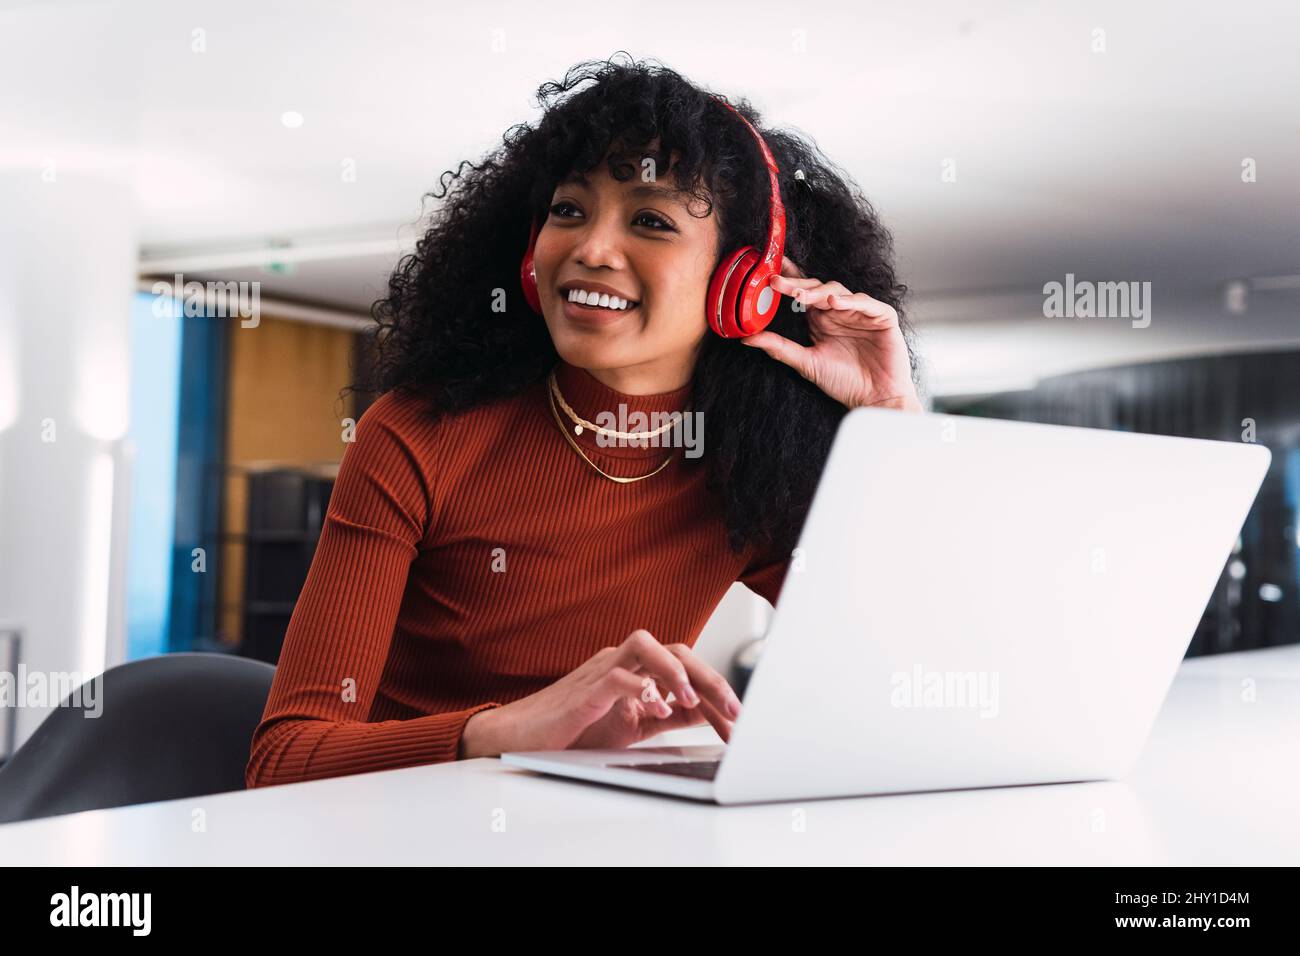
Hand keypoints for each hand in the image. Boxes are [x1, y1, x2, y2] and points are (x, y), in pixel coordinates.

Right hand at [459, 629, 742, 757]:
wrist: (520, 738)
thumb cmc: (572, 729)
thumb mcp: (632, 726)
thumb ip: (666, 715)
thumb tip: (706, 713)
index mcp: (636, 669)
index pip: (685, 667)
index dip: (716, 691)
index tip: (737, 721)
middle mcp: (622, 662)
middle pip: (675, 649)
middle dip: (708, 677)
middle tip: (732, 710)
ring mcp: (601, 671)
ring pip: (646, 646)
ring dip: (675, 671)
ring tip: (691, 700)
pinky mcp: (584, 690)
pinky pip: (616, 676)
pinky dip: (639, 690)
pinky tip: (655, 711)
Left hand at [741, 256, 922, 411]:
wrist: (874, 399)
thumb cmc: (844, 382)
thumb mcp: (806, 363)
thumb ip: (779, 348)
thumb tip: (746, 338)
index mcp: (821, 319)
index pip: (803, 293)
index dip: (788, 279)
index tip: (768, 271)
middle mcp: (839, 312)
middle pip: (817, 288)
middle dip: (796, 284)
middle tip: (775, 283)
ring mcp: (861, 313)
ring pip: (838, 291)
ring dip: (818, 292)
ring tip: (800, 296)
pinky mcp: (882, 317)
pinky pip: (866, 303)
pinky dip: (851, 301)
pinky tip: (835, 303)